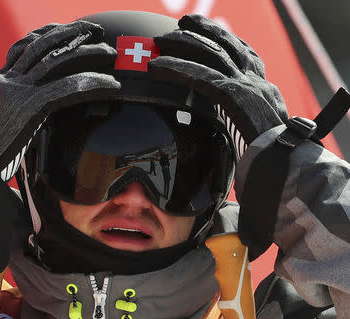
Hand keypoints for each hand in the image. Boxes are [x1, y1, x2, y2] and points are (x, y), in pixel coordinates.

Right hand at [0, 21, 120, 179]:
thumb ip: (14, 105)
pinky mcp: (29, 106)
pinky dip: (91, 84)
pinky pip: (66, 88)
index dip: (49, 34)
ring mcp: (17, 91)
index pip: (25, 47)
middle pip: (42, 45)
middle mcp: (7, 80)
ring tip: (110, 53)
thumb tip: (37, 105)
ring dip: (87, 54)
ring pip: (56, 61)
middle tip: (96, 30)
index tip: (68, 30)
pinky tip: (109, 84)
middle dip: (72, 33)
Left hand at [148, 14, 287, 158]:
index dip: (227, 39)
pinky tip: (156, 66)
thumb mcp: (258, 137)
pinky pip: (201, 78)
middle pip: (228, 47)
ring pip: (213, 55)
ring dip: (184, 44)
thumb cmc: (273, 161)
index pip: (246, 56)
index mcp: (265, 91)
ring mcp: (250, 88)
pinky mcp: (237, 98)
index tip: (209, 30)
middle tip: (182, 22)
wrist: (289, 169)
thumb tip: (229, 138)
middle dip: (205, 31)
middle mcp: (259, 83)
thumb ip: (243, 128)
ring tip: (161, 39)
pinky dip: (176, 69)